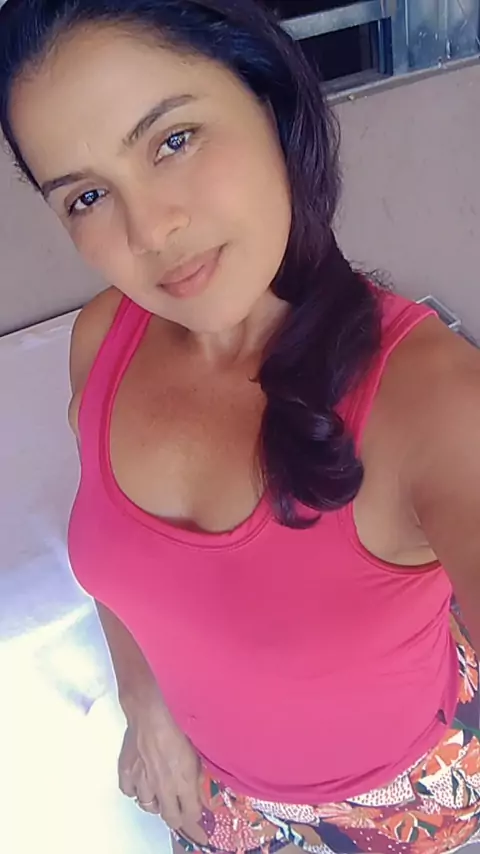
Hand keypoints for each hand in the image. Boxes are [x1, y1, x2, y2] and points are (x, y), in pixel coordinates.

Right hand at [118, 701, 201, 829]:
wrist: (151, 711)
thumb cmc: (179, 724)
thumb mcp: (196, 749)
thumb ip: (197, 773)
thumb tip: (198, 786)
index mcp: (184, 782)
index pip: (191, 815)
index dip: (195, 817)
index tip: (197, 816)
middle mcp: (163, 787)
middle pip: (170, 818)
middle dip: (177, 816)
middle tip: (179, 809)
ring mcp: (143, 781)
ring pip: (149, 806)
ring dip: (156, 801)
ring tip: (160, 790)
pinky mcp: (127, 773)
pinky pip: (130, 792)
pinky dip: (136, 790)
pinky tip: (142, 780)